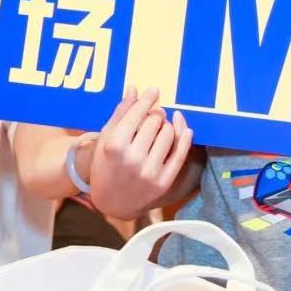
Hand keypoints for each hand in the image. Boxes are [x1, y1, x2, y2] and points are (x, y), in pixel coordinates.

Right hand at [89, 87, 193, 219]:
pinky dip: (184, 138)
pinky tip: (184, 129)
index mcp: (115, 145)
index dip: (148, 99)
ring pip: (169, 134)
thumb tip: (134, 88)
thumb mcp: (106, 137)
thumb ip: (121, 112)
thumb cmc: (105, 164)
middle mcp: (132, 159)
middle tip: (153, 116)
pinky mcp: (163, 183)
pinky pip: (180, 154)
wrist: (111, 202)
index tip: (155, 90)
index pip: (138, 113)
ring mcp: (149, 172)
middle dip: (155, 115)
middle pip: (155, 121)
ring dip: (167, 126)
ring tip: (159, 128)